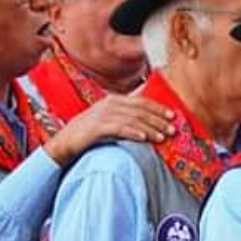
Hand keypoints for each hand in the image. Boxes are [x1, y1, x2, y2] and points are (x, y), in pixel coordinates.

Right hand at [44, 94, 176, 164]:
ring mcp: (103, 114)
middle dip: (158, 120)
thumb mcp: (111, 120)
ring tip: (162, 137)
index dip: (159, 108)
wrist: (67, 140)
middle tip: (172, 129)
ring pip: (132, 119)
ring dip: (150, 128)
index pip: (142, 101)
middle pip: (140, 110)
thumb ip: (128, 117)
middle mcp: (110, 104)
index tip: (174, 116)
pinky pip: (119, 128)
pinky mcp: (97, 127)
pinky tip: (144, 138)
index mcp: (115, 100)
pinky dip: (133, 132)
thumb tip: (150, 121)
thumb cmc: (92, 131)